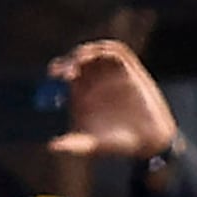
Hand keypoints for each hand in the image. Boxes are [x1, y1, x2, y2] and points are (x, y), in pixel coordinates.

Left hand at [47, 40, 176, 160]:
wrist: (145, 141)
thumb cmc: (114, 144)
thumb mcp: (90, 145)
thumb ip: (72, 145)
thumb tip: (51, 147)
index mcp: (79, 93)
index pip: (63, 73)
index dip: (57, 69)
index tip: (53, 74)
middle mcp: (93, 80)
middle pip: (76, 59)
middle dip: (69, 61)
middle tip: (66, 73)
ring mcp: (111, 73)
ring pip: (95, 51)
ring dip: (87, 51)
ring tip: (80, 61)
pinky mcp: (129, 70)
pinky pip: (117, 52)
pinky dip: (108, 49)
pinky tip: (101, 55)